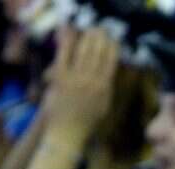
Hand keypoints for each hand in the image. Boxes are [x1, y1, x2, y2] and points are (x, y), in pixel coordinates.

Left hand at [40, 27, 118, 150]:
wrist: (67, 133)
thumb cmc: (87, 123)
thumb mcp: (104, 106)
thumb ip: (106, 88)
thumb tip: (108, 73)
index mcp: (105, 87)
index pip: (111, 61)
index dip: (113, 47)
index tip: (113, 39)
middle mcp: (92, 80)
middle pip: (99, 52)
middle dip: (101, 38)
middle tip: (101, 30)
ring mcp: (76, 78)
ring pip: (84, 51)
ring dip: (88, 37)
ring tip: (91, 30)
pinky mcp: (61, 78)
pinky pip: (65, 56)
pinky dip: (67, 43)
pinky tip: (70, 33)